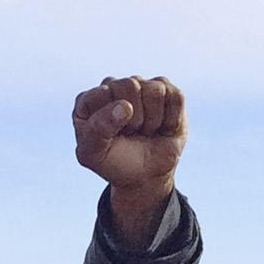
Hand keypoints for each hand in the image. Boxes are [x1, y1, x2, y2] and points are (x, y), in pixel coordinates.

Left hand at [73, 76, 186, 245]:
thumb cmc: (112, 165)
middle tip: (129, 135)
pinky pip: (173, 95)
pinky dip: (169, 117)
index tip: (108, 139)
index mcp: (89, 100)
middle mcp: (115, 88)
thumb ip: (97, 128)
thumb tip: (123, 105)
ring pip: (152, 89)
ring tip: (144, 132)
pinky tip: (160, 127)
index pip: (99, 93)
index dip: (107, 120)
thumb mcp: (91, 154)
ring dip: (150, 119)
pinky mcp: (169, 93)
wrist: (143, 178)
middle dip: (130, 118)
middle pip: (128, 85)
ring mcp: (143, 88)